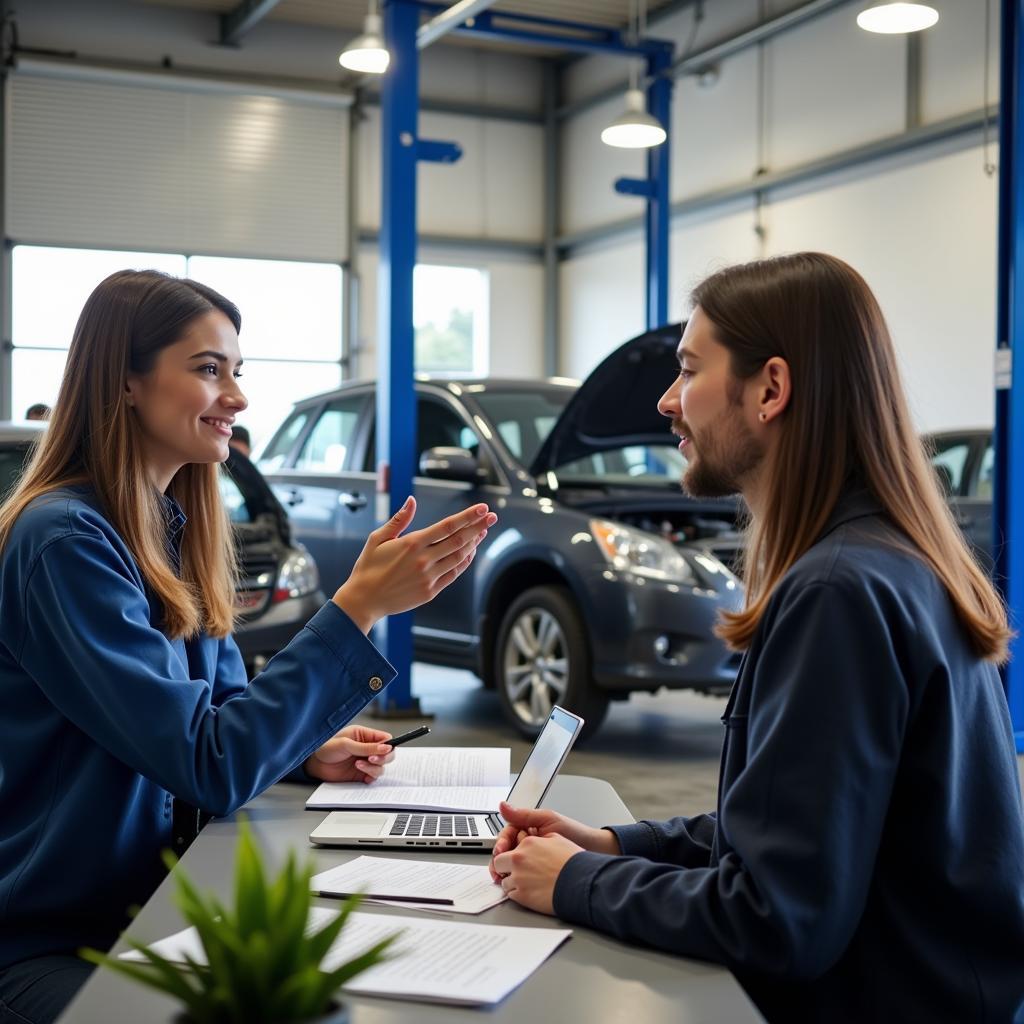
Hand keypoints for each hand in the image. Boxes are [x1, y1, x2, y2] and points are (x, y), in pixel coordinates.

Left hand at [304, 724, 395, 783]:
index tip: (384, 750)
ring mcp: (365, 762)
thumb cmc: (326, 747)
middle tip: (372, 759)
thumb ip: (367, 747)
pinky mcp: (361, 774)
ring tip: (358, 764)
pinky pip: (373, 777)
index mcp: (365, 736)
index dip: (388, 745)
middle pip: (388, 754)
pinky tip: (360, 771)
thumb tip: (386, 748)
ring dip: (373, 767)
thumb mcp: (347, 744)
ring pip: (381, 767)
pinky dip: (370, 776)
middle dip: (383, 758)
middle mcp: (367, 749)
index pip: (386, 739)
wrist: (314, 763)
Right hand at [332, 497, 497, 633]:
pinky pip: (454, 573)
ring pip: (460, 557)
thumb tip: (411, 500)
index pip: (447, 526)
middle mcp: (424, 560)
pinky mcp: (431, 591)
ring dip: (474, 543)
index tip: (482, 508)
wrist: (364, 600)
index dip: (468, 516)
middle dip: (478, 526)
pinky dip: (465, 561)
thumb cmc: (368, 567)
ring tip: (483, 531)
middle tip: (492, 516)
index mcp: (412, 543)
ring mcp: (429, 577)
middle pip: (459, 540)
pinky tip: (470, 552)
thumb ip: (399, 519)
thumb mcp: (378, 538)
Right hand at [488, 802, 619, 882]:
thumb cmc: (574, 832)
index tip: (500, 851)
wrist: (593, 850)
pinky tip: (515, 882)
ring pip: (511, 863)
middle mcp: (528, 841)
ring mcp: (533, 856)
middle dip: (500, 860)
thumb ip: (524, 814)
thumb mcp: (548, 819)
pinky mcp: (538, 871)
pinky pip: (523, 873)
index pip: (507, 834)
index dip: (502, 843)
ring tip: (503, 878)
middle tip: (498, 869)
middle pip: (506, 851)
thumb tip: (503, 805)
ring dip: (505, 870)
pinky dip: (516, 878)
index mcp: (528, 827)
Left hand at [491, 833, 583, 915]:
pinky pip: (510, 894)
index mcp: (527, 843)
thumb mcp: (558, 838)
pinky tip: (529, 892)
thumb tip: (534, 839)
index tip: (515, 859)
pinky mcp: (521, 895)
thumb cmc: (573, 862)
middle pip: (498, 863)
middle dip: (504, 867)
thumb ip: (540, 838)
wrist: (581, 882)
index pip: (507, 847)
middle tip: (513, 871)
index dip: (511, 853)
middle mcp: (519, 859)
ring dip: (512, 882)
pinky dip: (517, 894)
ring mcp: (518, 878)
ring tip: (527, 883)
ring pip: (504, 881)